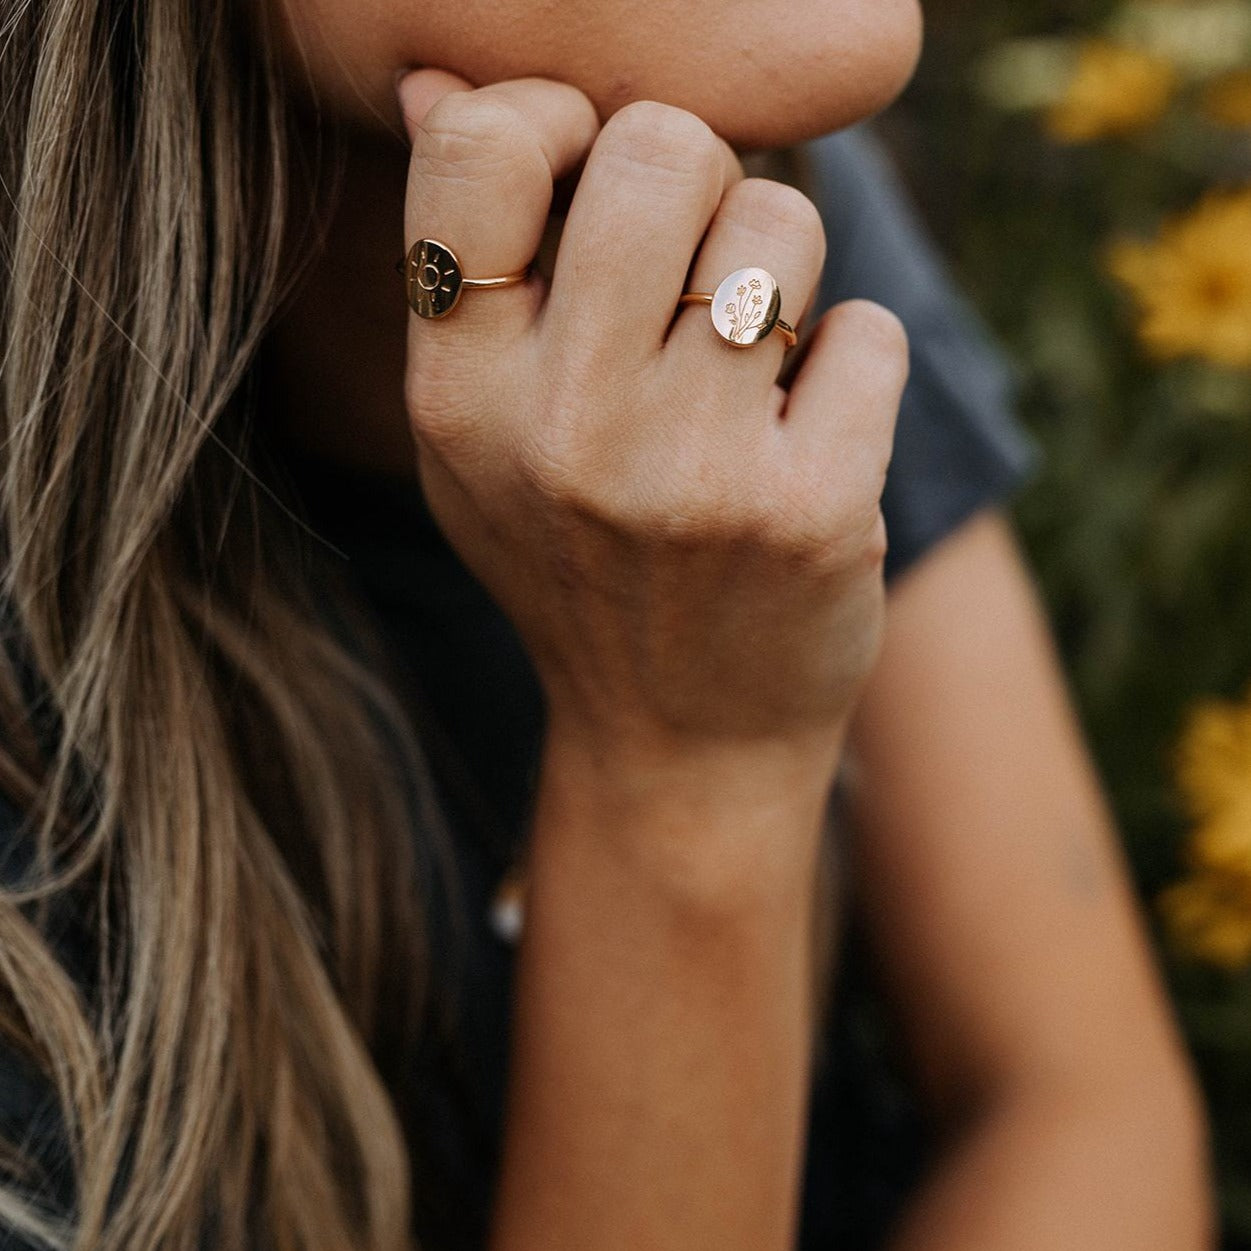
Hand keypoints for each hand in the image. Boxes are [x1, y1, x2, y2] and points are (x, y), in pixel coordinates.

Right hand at [395, 69, 907, 772]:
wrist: (679, 737)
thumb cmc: (581, 562)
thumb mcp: (484, 442)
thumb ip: (469, 269)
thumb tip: (443, 71)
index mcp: (459, 398)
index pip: (480, 144)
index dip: (553, 122)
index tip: (590, 183)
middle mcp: (564, 432)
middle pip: (662, 148)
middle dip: (698, 179)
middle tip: (697, 263)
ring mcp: (691, 476)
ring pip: (782, 222)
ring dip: (783, 275)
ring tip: (750, 365)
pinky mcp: (811, 512)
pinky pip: (869, 330)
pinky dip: (851, 367)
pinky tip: (806, 440)